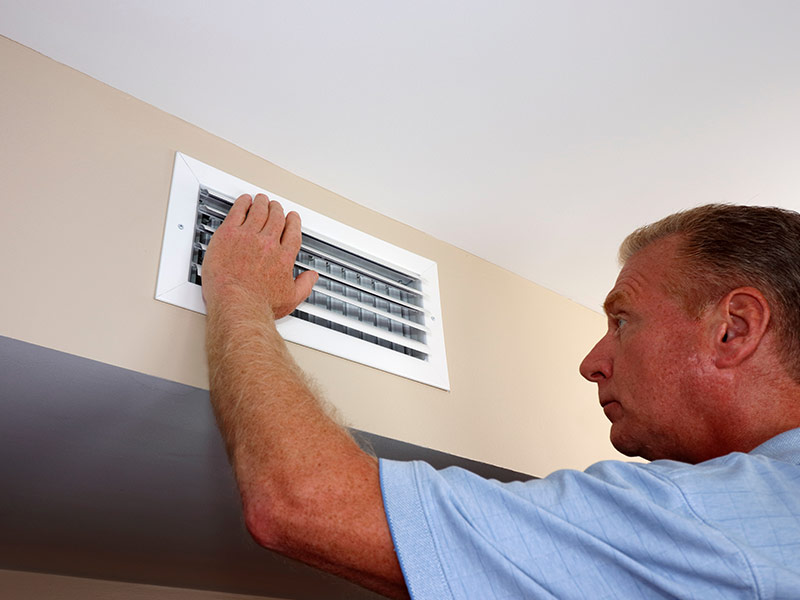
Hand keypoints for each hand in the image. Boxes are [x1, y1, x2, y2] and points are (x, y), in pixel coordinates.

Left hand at [201, 193, 318, 318]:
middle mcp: (268, 243)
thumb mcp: (290, 298)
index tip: (291, 218)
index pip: (292, 232)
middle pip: (275, 218)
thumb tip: (311, 278)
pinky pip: (237, 212)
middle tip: (275, 207)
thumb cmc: (259, 304)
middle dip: (277, 210)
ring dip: (261, 203)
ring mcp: (248, 237)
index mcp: (283, 256)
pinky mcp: (229, 234)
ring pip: (258, 211)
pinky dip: (242, 204)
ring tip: (260, 200)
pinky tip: (243, 201)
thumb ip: (304, 285)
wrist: (237, 304)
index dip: (292, 222)